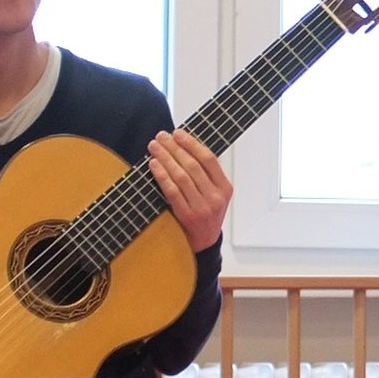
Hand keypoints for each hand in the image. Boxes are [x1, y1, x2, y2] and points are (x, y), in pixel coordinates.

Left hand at [148, 129, 231, 251]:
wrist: (204, 244)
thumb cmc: (206, 215)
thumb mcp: (215, 195)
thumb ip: (205, 176)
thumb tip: (183, 149)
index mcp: (225, 188)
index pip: (209, 159)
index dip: (192, 144)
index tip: (178, 133)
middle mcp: (216, 197)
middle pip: (193, 165)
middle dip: (175, 148)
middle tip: (161, 137)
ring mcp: (202, 208)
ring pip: (182, 176)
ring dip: (166, 158)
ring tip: (154, 147)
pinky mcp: (187, 216)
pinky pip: (172, 191)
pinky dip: (162, 175)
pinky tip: (153, 165)